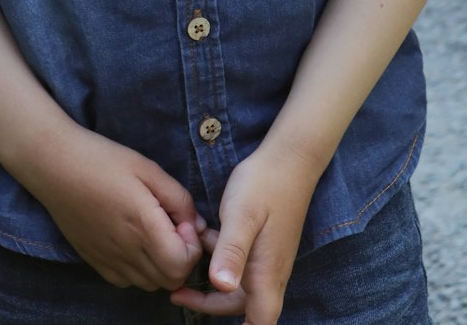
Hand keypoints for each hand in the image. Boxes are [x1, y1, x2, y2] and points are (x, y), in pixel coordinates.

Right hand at [30, 126, 206, 291]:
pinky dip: (139, 269)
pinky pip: (126, 281)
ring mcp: (108, 260)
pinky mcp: (94, 261)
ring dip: (161, 265)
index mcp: (143, 226)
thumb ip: (179, 199)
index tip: (182, 220)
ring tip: (153, 232)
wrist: (55, 165)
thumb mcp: (148, 169)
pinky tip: (133, 240)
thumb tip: (198, 225)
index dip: (192, 246)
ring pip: (150, 284)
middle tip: (172, 226)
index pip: (182, 265)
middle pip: (170, 280)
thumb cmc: (103, 160)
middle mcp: (126, 251)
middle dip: (181, 257)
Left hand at [169, 146, 315, 323]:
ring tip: (187, 260)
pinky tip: (206, 237)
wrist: (289, 157)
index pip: (260, 322)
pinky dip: (221, 258)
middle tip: (178, 293)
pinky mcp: (264, 245)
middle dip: (209, 305)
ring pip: (239, 286)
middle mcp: (270, 273)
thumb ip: (231, 251)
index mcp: (266, 274)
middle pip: (241, 308)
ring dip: (213, 281)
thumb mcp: (242, 215)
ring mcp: (268, 258)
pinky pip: (241, 265)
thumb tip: (221, 286)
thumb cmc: (265, 185)